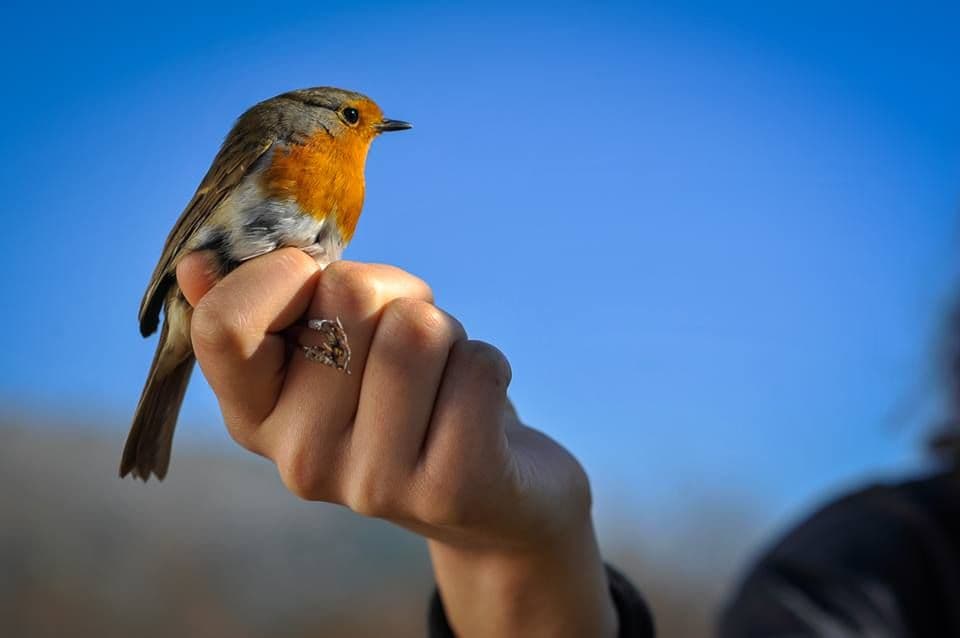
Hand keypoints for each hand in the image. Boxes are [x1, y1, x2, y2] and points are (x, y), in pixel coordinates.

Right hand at [177, 248, 616, 637]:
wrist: (490, 498)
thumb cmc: (405, 397)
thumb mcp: (332, 351)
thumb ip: (271, 307)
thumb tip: (196, 267)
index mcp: (254, 415)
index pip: (223, 323)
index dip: (285, 273)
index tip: (323, 282)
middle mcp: (299, 459)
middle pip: (348, 295)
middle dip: (395, 297)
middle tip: (408, 348)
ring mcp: (370, 485)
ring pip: (419, 327)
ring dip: (446, 332)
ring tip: (441, 379)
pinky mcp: (448, 491)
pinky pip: (477, 365)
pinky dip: (488, 364)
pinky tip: (478, 411)